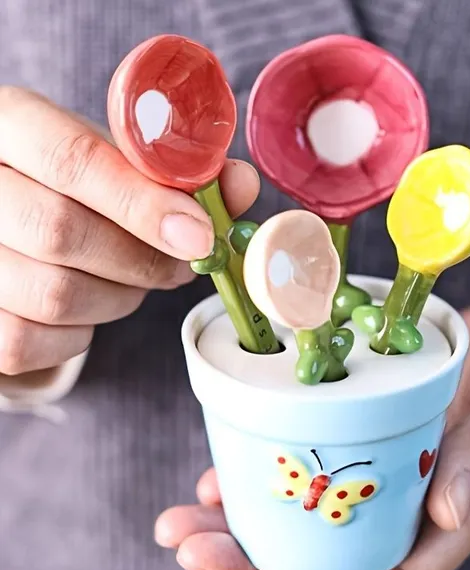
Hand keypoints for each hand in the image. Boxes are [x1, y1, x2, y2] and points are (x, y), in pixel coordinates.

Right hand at [0, 87, 259, 374]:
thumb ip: (178, 171)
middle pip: (61, 232)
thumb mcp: (116, 160)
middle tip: (186, 264)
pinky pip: (29, 341)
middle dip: (144, 260)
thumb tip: (242, 185)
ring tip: (135, 279)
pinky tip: (90, 306)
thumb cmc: (72, 187)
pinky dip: (77, 335)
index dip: (144, 203)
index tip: (201, 234)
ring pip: (53, 294)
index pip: (71, 159)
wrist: (8, 221)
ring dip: (119, 296)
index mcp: (7, 124)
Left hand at [155, 292, 469, 569]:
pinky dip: (267, 459)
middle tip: (186, 544)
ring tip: (180, 516)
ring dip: (243, 513)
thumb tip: (446, 511)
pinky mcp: (372, 418)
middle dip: (254, 557)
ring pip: (308, 504)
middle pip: (327, 547)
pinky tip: (223, 464)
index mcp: (457, 511)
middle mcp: (412, 494)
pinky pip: (315, 447)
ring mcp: (388, 456)